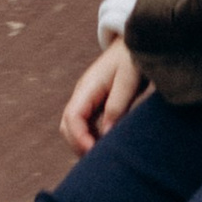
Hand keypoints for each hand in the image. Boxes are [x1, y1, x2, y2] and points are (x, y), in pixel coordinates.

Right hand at [62, 39, 141, 154]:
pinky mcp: (95, 102)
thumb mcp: (128, 79)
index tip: (94, 153)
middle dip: (78, 145)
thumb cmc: (132, 57)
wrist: (135, 39)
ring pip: (73, 127)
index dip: (79, 138)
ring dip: (83, 143)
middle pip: (66, 126)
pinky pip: (85, 124)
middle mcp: (82, 94)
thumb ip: (117, 105)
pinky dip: (90, 138)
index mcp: (87, 87)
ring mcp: (87, 98)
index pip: (72, 118)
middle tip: (98, 162)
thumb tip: (106, 135)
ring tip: (102, 158)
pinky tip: (105, 146)